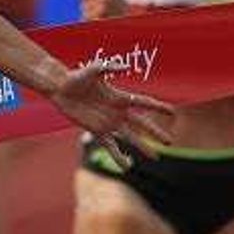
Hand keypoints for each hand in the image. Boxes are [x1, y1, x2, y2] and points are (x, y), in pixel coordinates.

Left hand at [49, 58, 173, 166]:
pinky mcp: (96, 130)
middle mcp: (117, 111)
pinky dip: (118, 156)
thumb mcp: (93, 70)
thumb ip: (108, 67)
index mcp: (120, 97)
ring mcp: (108, 122)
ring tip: (155, 158)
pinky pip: (110, 146)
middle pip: (141, 124)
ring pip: (129, 137)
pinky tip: (126, 167)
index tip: (172, 113)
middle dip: (155, 132)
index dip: (158, 107)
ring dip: (142, 147)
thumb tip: (125, 66)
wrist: (60, 88)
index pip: (144, 103)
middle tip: (169, 142)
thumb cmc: (77, 77)